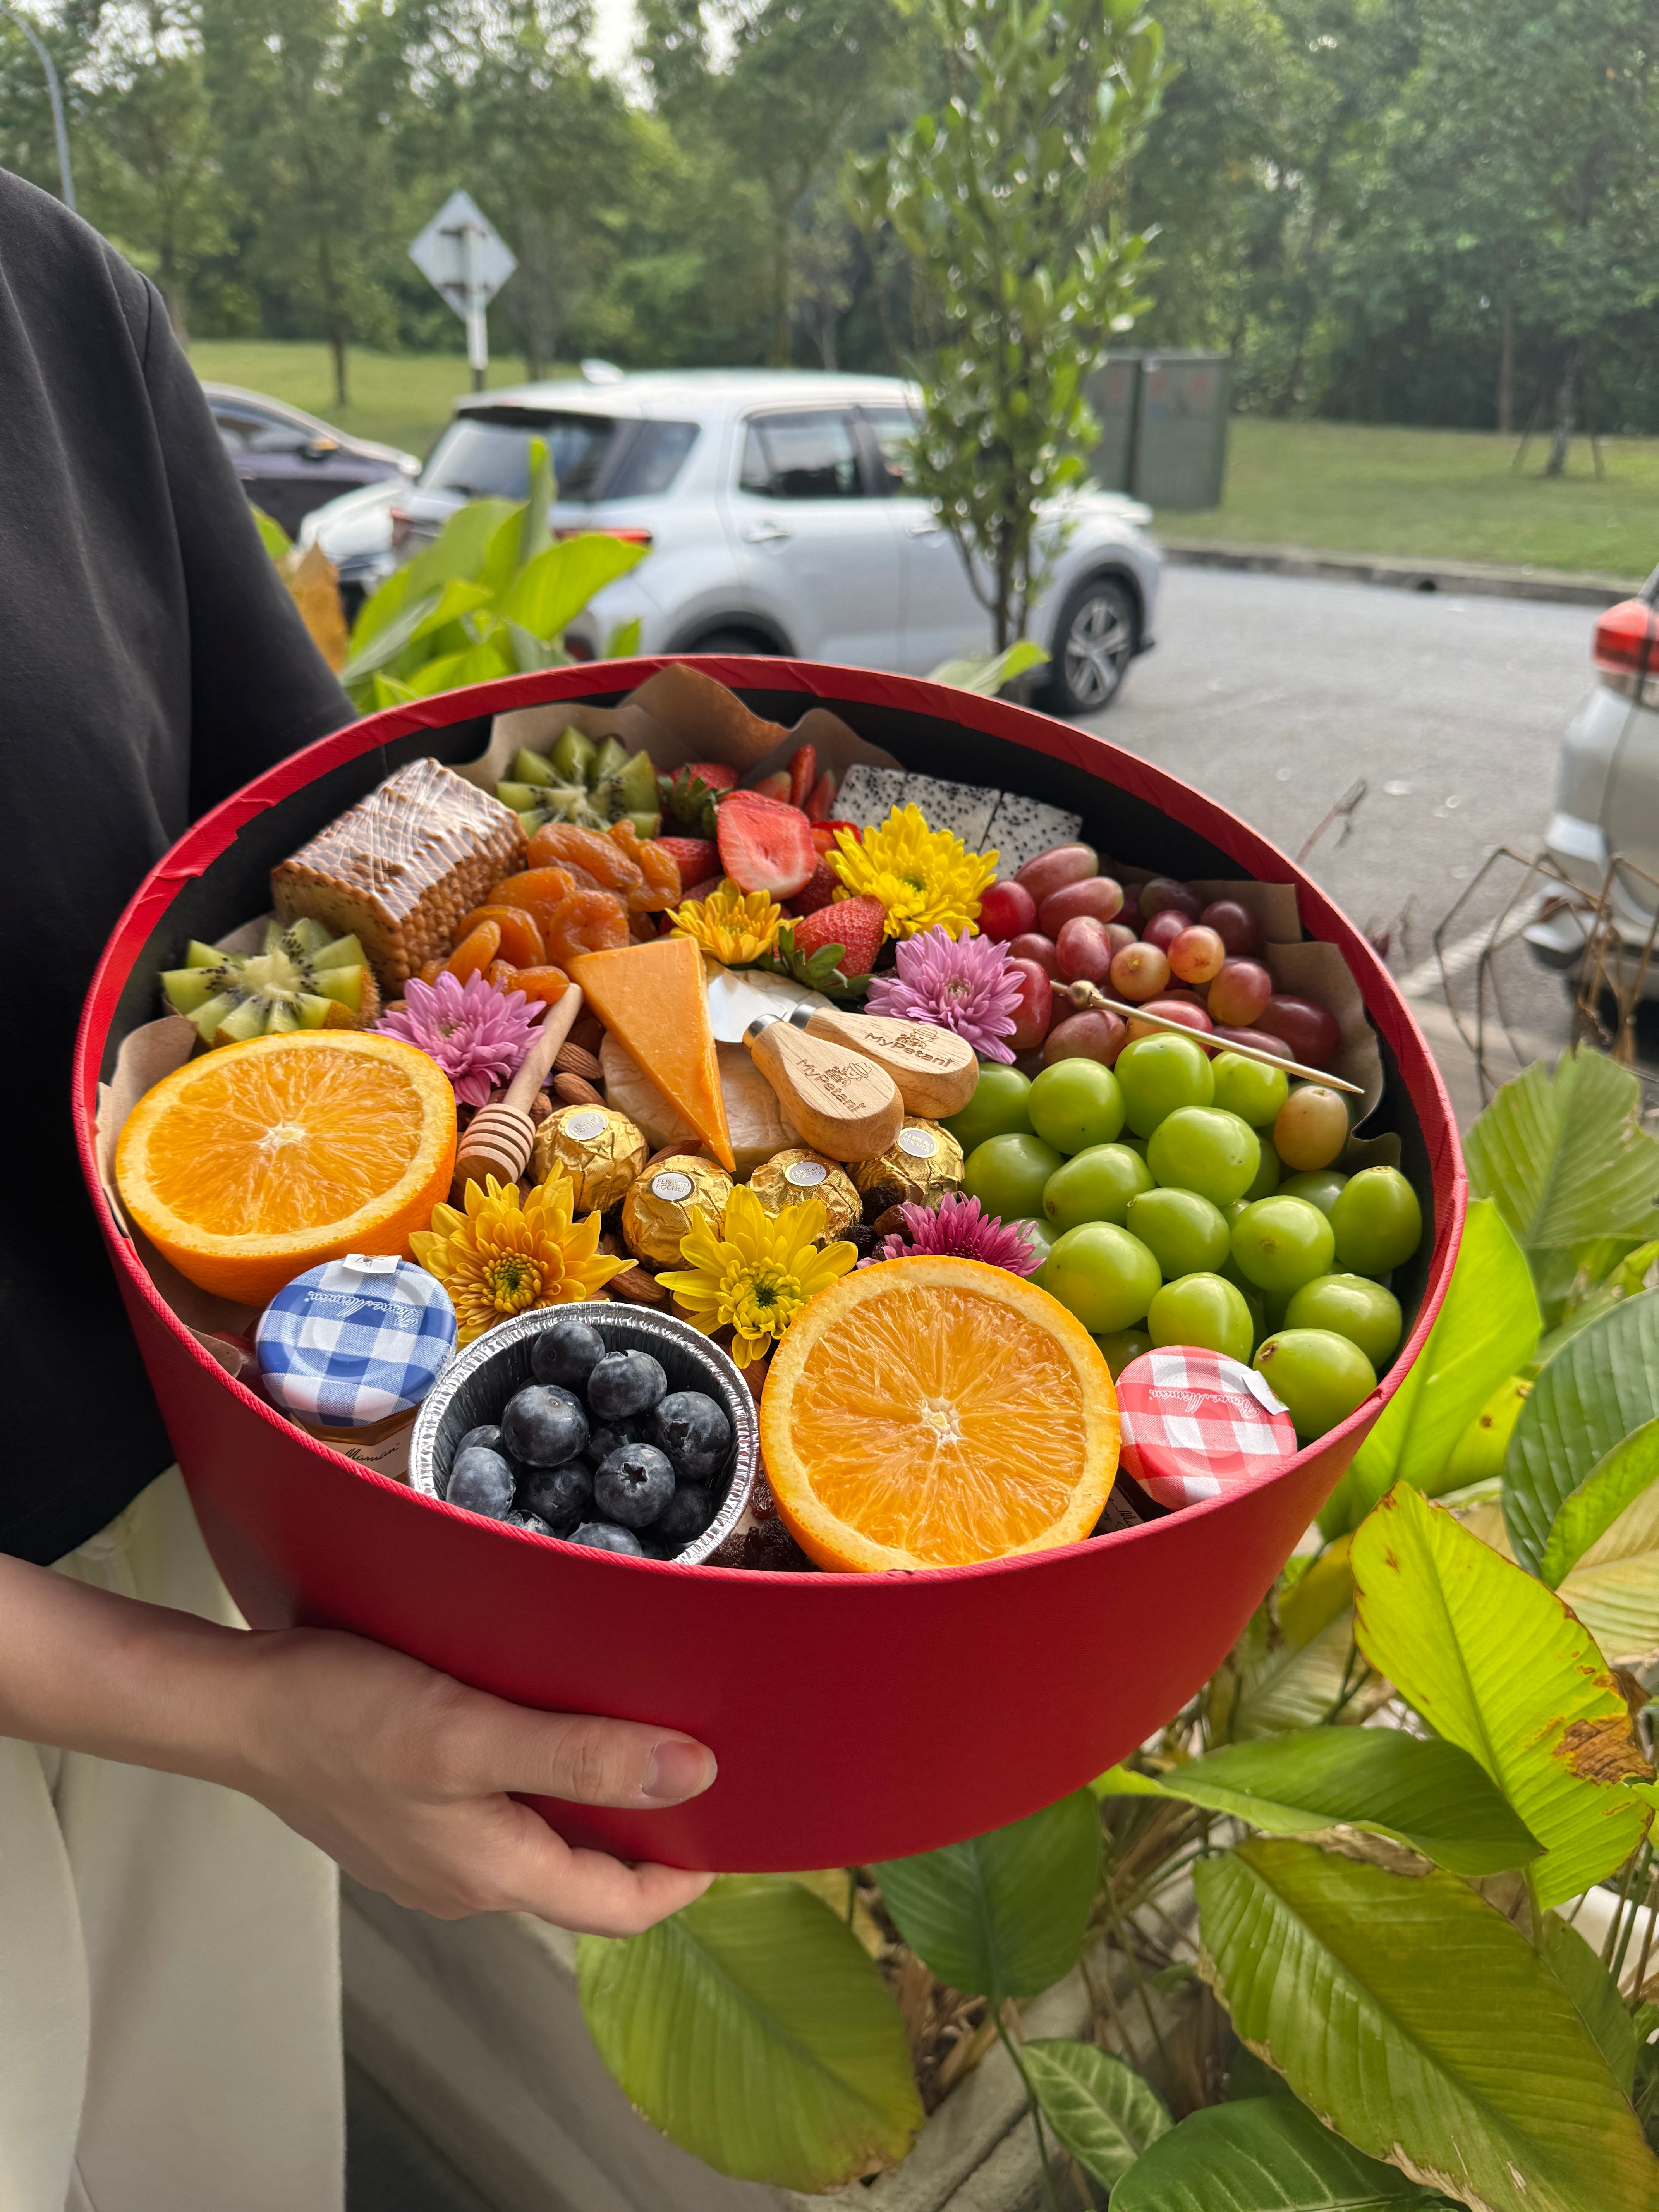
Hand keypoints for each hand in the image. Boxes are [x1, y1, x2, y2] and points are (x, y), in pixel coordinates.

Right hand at [0, 1555, 714, 1937]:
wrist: (235, 1707)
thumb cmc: (341, 1715)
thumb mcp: (471, 1732)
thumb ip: (581, 1757)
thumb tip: (690, 1775)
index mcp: (492, 1873)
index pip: (621, 1907)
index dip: (685, 1873)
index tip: (731, 1820)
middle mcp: (467, 1880)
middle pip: (584, 1875)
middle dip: (645, 1832)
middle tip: (691, 1764)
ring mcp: (431, 1852)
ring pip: (540, 1841)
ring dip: (590, 1800)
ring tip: (629, 1733)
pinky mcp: (406, 1816)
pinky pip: (496, 1814)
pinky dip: (536, 1780)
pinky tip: (539, 1723)